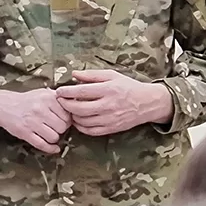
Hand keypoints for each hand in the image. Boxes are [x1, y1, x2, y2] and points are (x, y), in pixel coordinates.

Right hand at [0, 88, 70, 153]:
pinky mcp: (24, 133)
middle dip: (61, 129)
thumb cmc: (29, 101)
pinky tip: (53, 147)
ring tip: (50, 133)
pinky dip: (50, 148)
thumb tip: (79, 105)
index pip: (68, 115)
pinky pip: (42, 145)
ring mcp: (32, 122)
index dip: (68, 120)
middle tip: (56, 127)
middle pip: (62, 127)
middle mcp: (40, 109)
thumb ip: (61, 98)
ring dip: (54, 138)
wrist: (5, 106)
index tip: (64, 120)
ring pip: (54, 137)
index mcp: (48, 98)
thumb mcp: (45, 93)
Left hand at [55, 70, 172, 136]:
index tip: (59, 91)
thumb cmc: (128, 87)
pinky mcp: (111, 129)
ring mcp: (110, 119)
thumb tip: (74, 74)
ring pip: (83, 121)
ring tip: (70, 109)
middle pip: (79, 108)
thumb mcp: (112, 75)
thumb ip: (92, 75)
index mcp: (108, 89)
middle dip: (65, 105)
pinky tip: (78, 120)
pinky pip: (90, 131)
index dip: (67, 92)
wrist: (147, 103)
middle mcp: (108, 105)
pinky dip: (80, 126)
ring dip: (72, 115)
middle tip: (60, 101)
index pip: (81, 91)